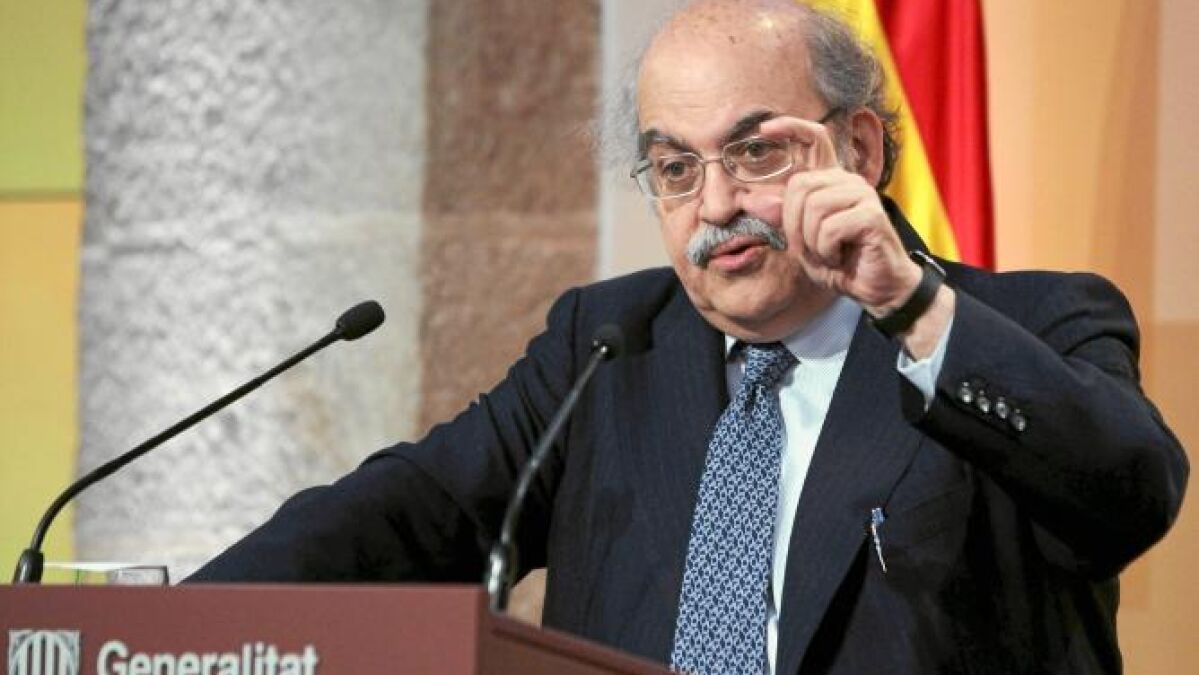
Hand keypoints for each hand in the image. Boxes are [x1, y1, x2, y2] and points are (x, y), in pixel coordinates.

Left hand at [759, 115, 954, 357]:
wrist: (875, 288)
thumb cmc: (839, 262)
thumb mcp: (800, 241)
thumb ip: (778, 219)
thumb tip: (750, 200)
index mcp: (829, 182)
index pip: (814, 139)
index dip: (790, 128)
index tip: (764, 127)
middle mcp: (847, 181)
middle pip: (799, 185)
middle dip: (794, 224)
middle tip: (811, 247)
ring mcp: (862, 195)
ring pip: (813, 207)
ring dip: (811, 240)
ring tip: (828, 253)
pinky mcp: (871, 214)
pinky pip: (829, 228)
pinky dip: (826, 250)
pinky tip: (840, 256)